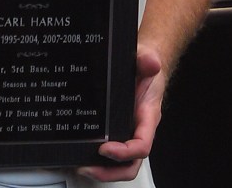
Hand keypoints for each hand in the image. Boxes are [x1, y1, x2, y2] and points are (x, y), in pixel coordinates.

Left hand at [77, 45, 163, 181]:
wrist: (142, 64)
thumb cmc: (145, 67)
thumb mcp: (146, 59)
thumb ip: (147, 60)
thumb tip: (151, 62)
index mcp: (148, 117)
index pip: (141, 145)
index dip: (125, 152)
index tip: (105, 148)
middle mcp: (137, 129)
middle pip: (130, 164)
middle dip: (110, 172)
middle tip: (88, 168)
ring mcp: (126, 131)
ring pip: (119, 163)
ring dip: (101, 170)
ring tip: (80, 166)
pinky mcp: (114, 129)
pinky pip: (108, 151)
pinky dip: (95, 157)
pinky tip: (80, 153)